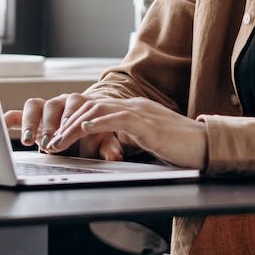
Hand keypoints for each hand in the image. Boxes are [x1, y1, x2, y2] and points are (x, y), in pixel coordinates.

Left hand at [3, 95, 207, 169]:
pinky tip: (83, 130)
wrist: (207, 147)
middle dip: (64, 123)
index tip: (54, 138)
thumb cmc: (180, 149)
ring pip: (97, 109)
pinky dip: (97, 123)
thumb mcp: (147, 142)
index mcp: (132, 110)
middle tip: (47, 141)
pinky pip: (117, 118)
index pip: (94, 108)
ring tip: (57, 140)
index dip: (71, 121)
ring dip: (73, 125)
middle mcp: (133, 106)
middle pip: (89, 105)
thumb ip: (129, 138)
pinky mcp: (148, 124)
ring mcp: (140, 112)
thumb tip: (112, 144)